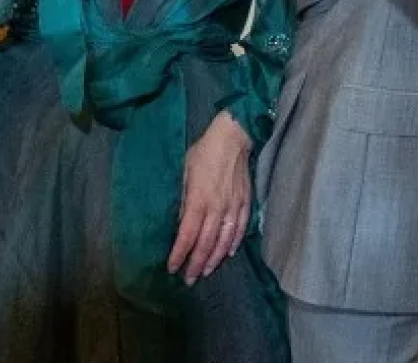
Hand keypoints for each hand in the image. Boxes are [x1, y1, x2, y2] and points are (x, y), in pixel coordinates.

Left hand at [168, 111, 252, 285]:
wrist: (233, 138)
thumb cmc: (202, 153)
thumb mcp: (183, 174)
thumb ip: (183, 201)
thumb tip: (179, 224)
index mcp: (198, 200)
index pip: (187, 235)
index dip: (179, 255)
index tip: (172, 268)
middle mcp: (217, 207)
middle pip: (205, 243)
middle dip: (196, 264)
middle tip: (189, 280)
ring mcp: (233, 206)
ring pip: (224, 240)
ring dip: (214, 259)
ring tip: (206, 271)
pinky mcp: (245, 202)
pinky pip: (240, 228)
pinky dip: (234, 243)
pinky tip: (228, 253)